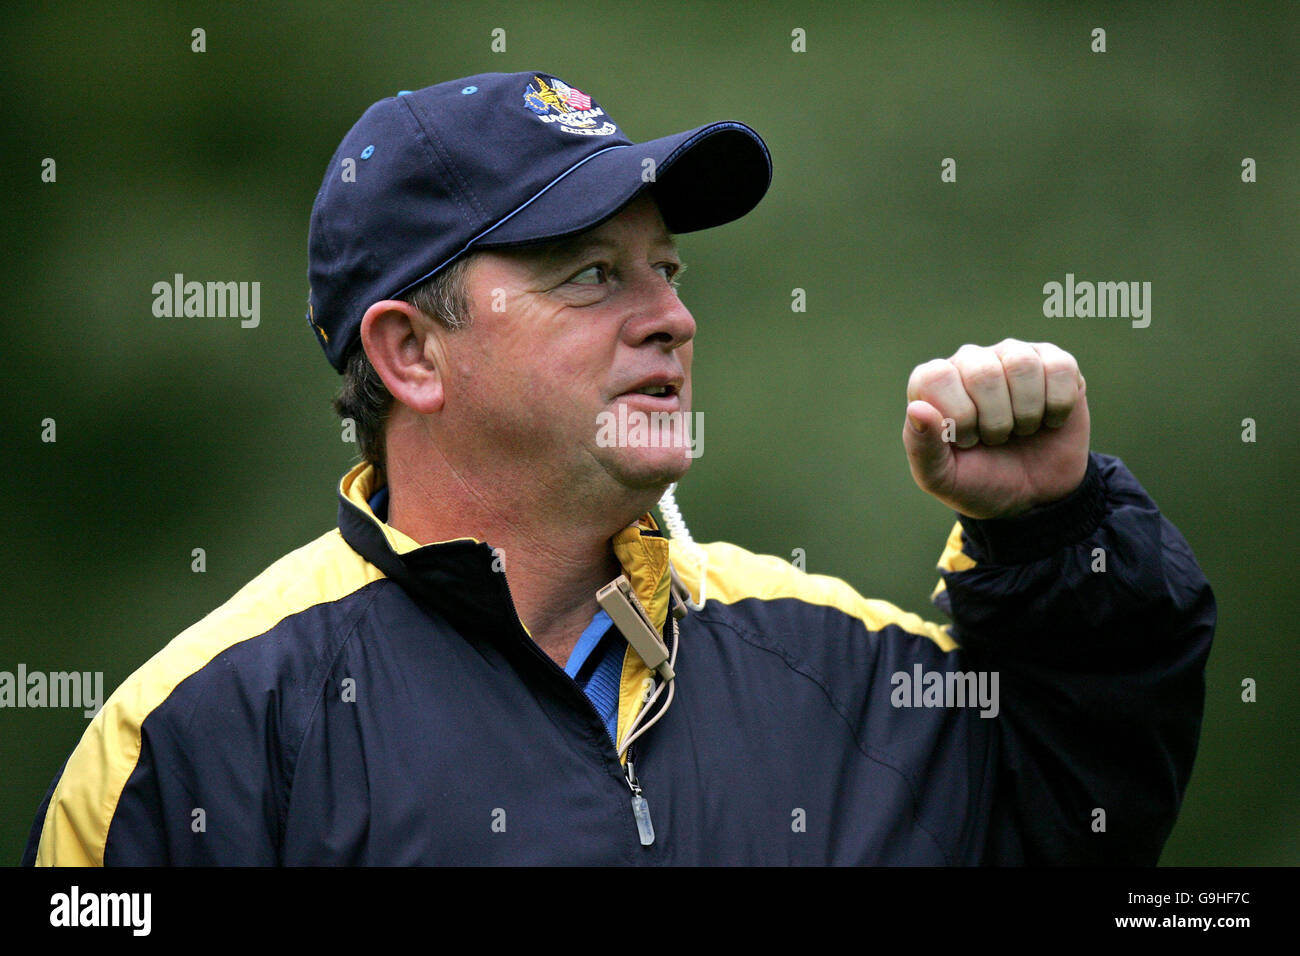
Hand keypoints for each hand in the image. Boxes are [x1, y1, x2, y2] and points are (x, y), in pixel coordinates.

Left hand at [902, 339, 1089, 518]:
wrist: (1034, 497)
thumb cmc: (980, 481)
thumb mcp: (942, 478)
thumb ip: (922, 447)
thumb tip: (917, 408)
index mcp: (932, 383)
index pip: (937, 377)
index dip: (958, 416)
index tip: (967, 441)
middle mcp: (970, 360)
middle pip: (983, 372)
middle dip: (995, 421)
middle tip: (997, 439)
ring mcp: (1011, 356)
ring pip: (1021, 364)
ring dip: (1027, 412)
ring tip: (1021, 429)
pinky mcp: (1053, 362)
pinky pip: (1060, 367)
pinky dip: (1058, 405)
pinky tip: (1049, 419)